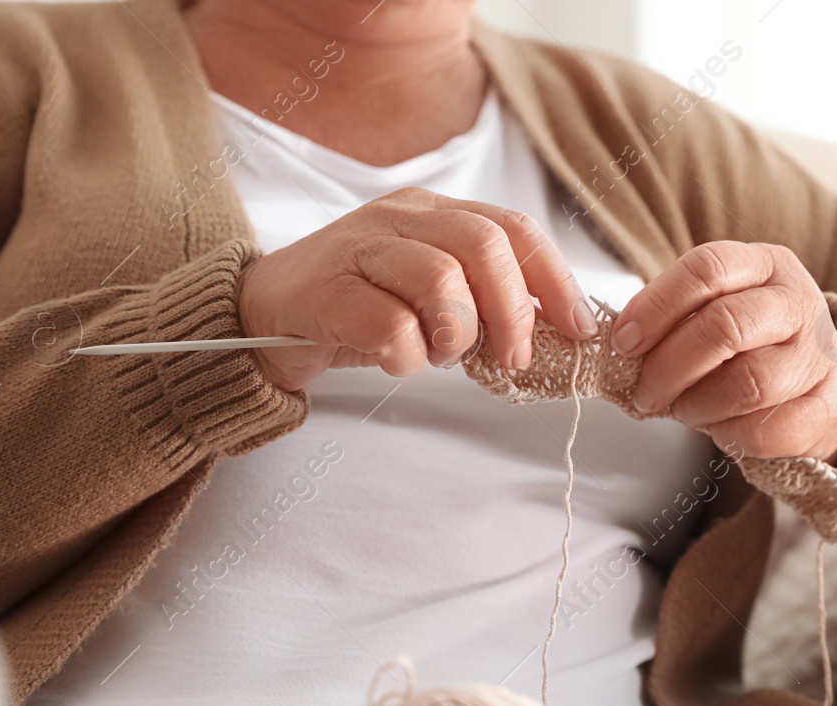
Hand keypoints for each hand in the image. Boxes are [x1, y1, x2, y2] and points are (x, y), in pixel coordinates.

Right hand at [235, 187, 598, 391]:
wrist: (259, 316)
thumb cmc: (355, 309)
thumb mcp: (429, 297)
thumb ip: (482, 299)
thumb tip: (550, 330)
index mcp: (433, 212)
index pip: (513, 228)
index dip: (555, 280)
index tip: (577, 328)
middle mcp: (399, 218)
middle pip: (484, 246)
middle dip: (512, 311)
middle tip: (511, 358)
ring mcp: (359, 249)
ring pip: (441, 281)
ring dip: (457, 334)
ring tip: (441, 356)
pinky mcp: (327, 291)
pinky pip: (393, 327)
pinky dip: (409, 358)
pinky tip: (397, 362)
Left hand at [614, 241, 836, 461]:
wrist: (818, 390)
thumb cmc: (753, 347)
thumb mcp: (718, 312)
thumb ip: (677, 318)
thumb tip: (624, 344)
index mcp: (766, 266)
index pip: (707, 268)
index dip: (656, 306)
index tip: (623, 342)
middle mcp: (799, 303)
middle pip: (724, 325)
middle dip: (670, 366)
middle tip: (646, 392)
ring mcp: (820, 357)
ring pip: (747, 383)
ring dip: (699, 405)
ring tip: (685, 411)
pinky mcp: (830, 408)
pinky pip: (767, 429)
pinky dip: (730, 436)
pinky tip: (722, 430)